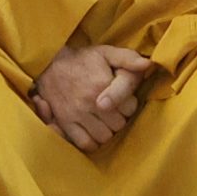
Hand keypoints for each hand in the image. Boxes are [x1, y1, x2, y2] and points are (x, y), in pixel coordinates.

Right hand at [32, 44, 153, 151]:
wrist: (49, 65)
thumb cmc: (82, 60)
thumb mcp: (106, 52)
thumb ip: (128, 59)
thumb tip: (147, 65)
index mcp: (102, 84)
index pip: (130, 108)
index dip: (130, 105)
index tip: (124, 100)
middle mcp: (90, 102)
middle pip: (119, 125)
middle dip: (120, 119)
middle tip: (114, 111)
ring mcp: (76, 115)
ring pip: (104, 137)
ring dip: (108, 131)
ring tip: (105, 121)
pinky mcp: (65, 123)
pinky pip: (85, 143)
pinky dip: (93, 142)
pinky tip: (94, 132)